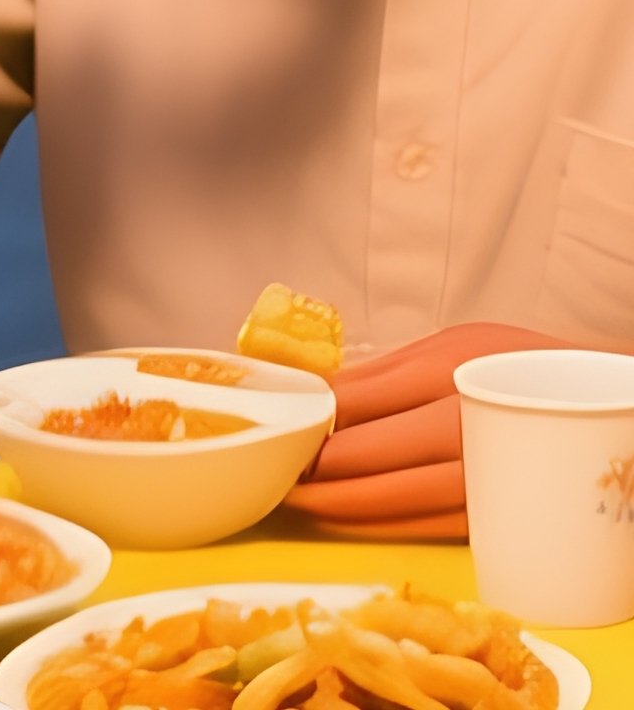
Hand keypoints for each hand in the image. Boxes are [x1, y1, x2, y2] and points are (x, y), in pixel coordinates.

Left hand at [284, 321, 568, 537]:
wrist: (600, 405)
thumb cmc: (514, 365)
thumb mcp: (450, 345)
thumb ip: (384, 372)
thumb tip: (318, 392)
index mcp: (447, 372)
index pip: (360, 401)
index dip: (312, 421)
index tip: (277, 427)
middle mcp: (465, 427)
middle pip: (372, 456)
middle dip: (315, 468)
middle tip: (272, 470)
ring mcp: (483, 477)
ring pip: (395, 501)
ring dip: (337, 504)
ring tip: (293, 499)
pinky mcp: (496, 515)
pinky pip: (424, 527)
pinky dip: (376, 524)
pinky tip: (341, 518)